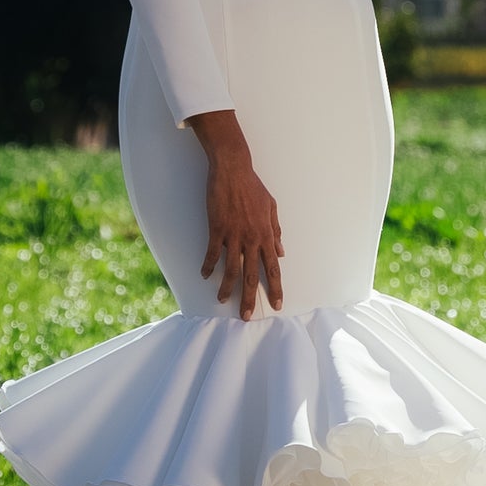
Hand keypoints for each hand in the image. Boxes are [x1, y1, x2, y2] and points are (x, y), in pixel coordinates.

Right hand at [188, 111, 283, 317]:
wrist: (233, 169)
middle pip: (252, 275)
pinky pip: (212, 254)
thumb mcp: (271, 208)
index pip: (273, 268)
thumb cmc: (252, 187)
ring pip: (231, 269)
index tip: (277, 304)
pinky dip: (208, 266)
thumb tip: (281, 252)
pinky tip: (205, 275)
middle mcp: (251, 238)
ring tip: (222, 300)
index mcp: (266, 234)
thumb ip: (276, 232)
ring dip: (226, 288)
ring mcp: (233, 235)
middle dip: (250, 298)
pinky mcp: (217, 228)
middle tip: (246, 316)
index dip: (276, 288)